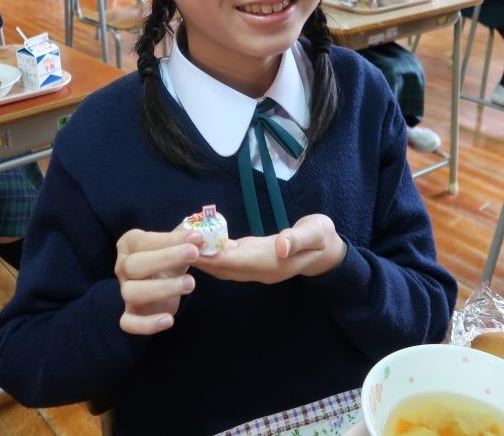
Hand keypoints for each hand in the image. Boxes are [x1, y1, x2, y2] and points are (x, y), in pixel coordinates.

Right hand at [114, 228, 201, 334]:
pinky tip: (169, 320)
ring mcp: (125, 292)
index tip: (196, 238)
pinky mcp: (130, 315)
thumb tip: (200, 235)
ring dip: (161, 288)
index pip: (143, 241)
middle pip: (134, 265)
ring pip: (132, 292)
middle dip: (165, 258)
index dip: (169, 239)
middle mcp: (122, 268)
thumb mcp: (177, 245)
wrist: (163, 284)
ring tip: (190, 283)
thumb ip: (187, 239)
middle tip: (194, 254)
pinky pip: (129, 323)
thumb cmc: (169, 260)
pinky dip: (146, 324)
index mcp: (129, 245)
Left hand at [191, 214, 345, 284]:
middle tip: (176, 251)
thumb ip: (298, 239)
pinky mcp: (253, 259)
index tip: (194, 253)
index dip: (216, 258)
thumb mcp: (316, 233)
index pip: (239, 262)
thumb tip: (282, 246)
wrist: (327, 251)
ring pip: (224, 267)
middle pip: (225, 269)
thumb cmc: (322, 238)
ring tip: (179, 248)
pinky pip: (229, 260)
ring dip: (203, 259)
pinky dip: (213, 253)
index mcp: (273, 263)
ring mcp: (256, 267)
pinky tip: (198, 244)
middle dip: (201, 261)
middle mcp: (260, 269)